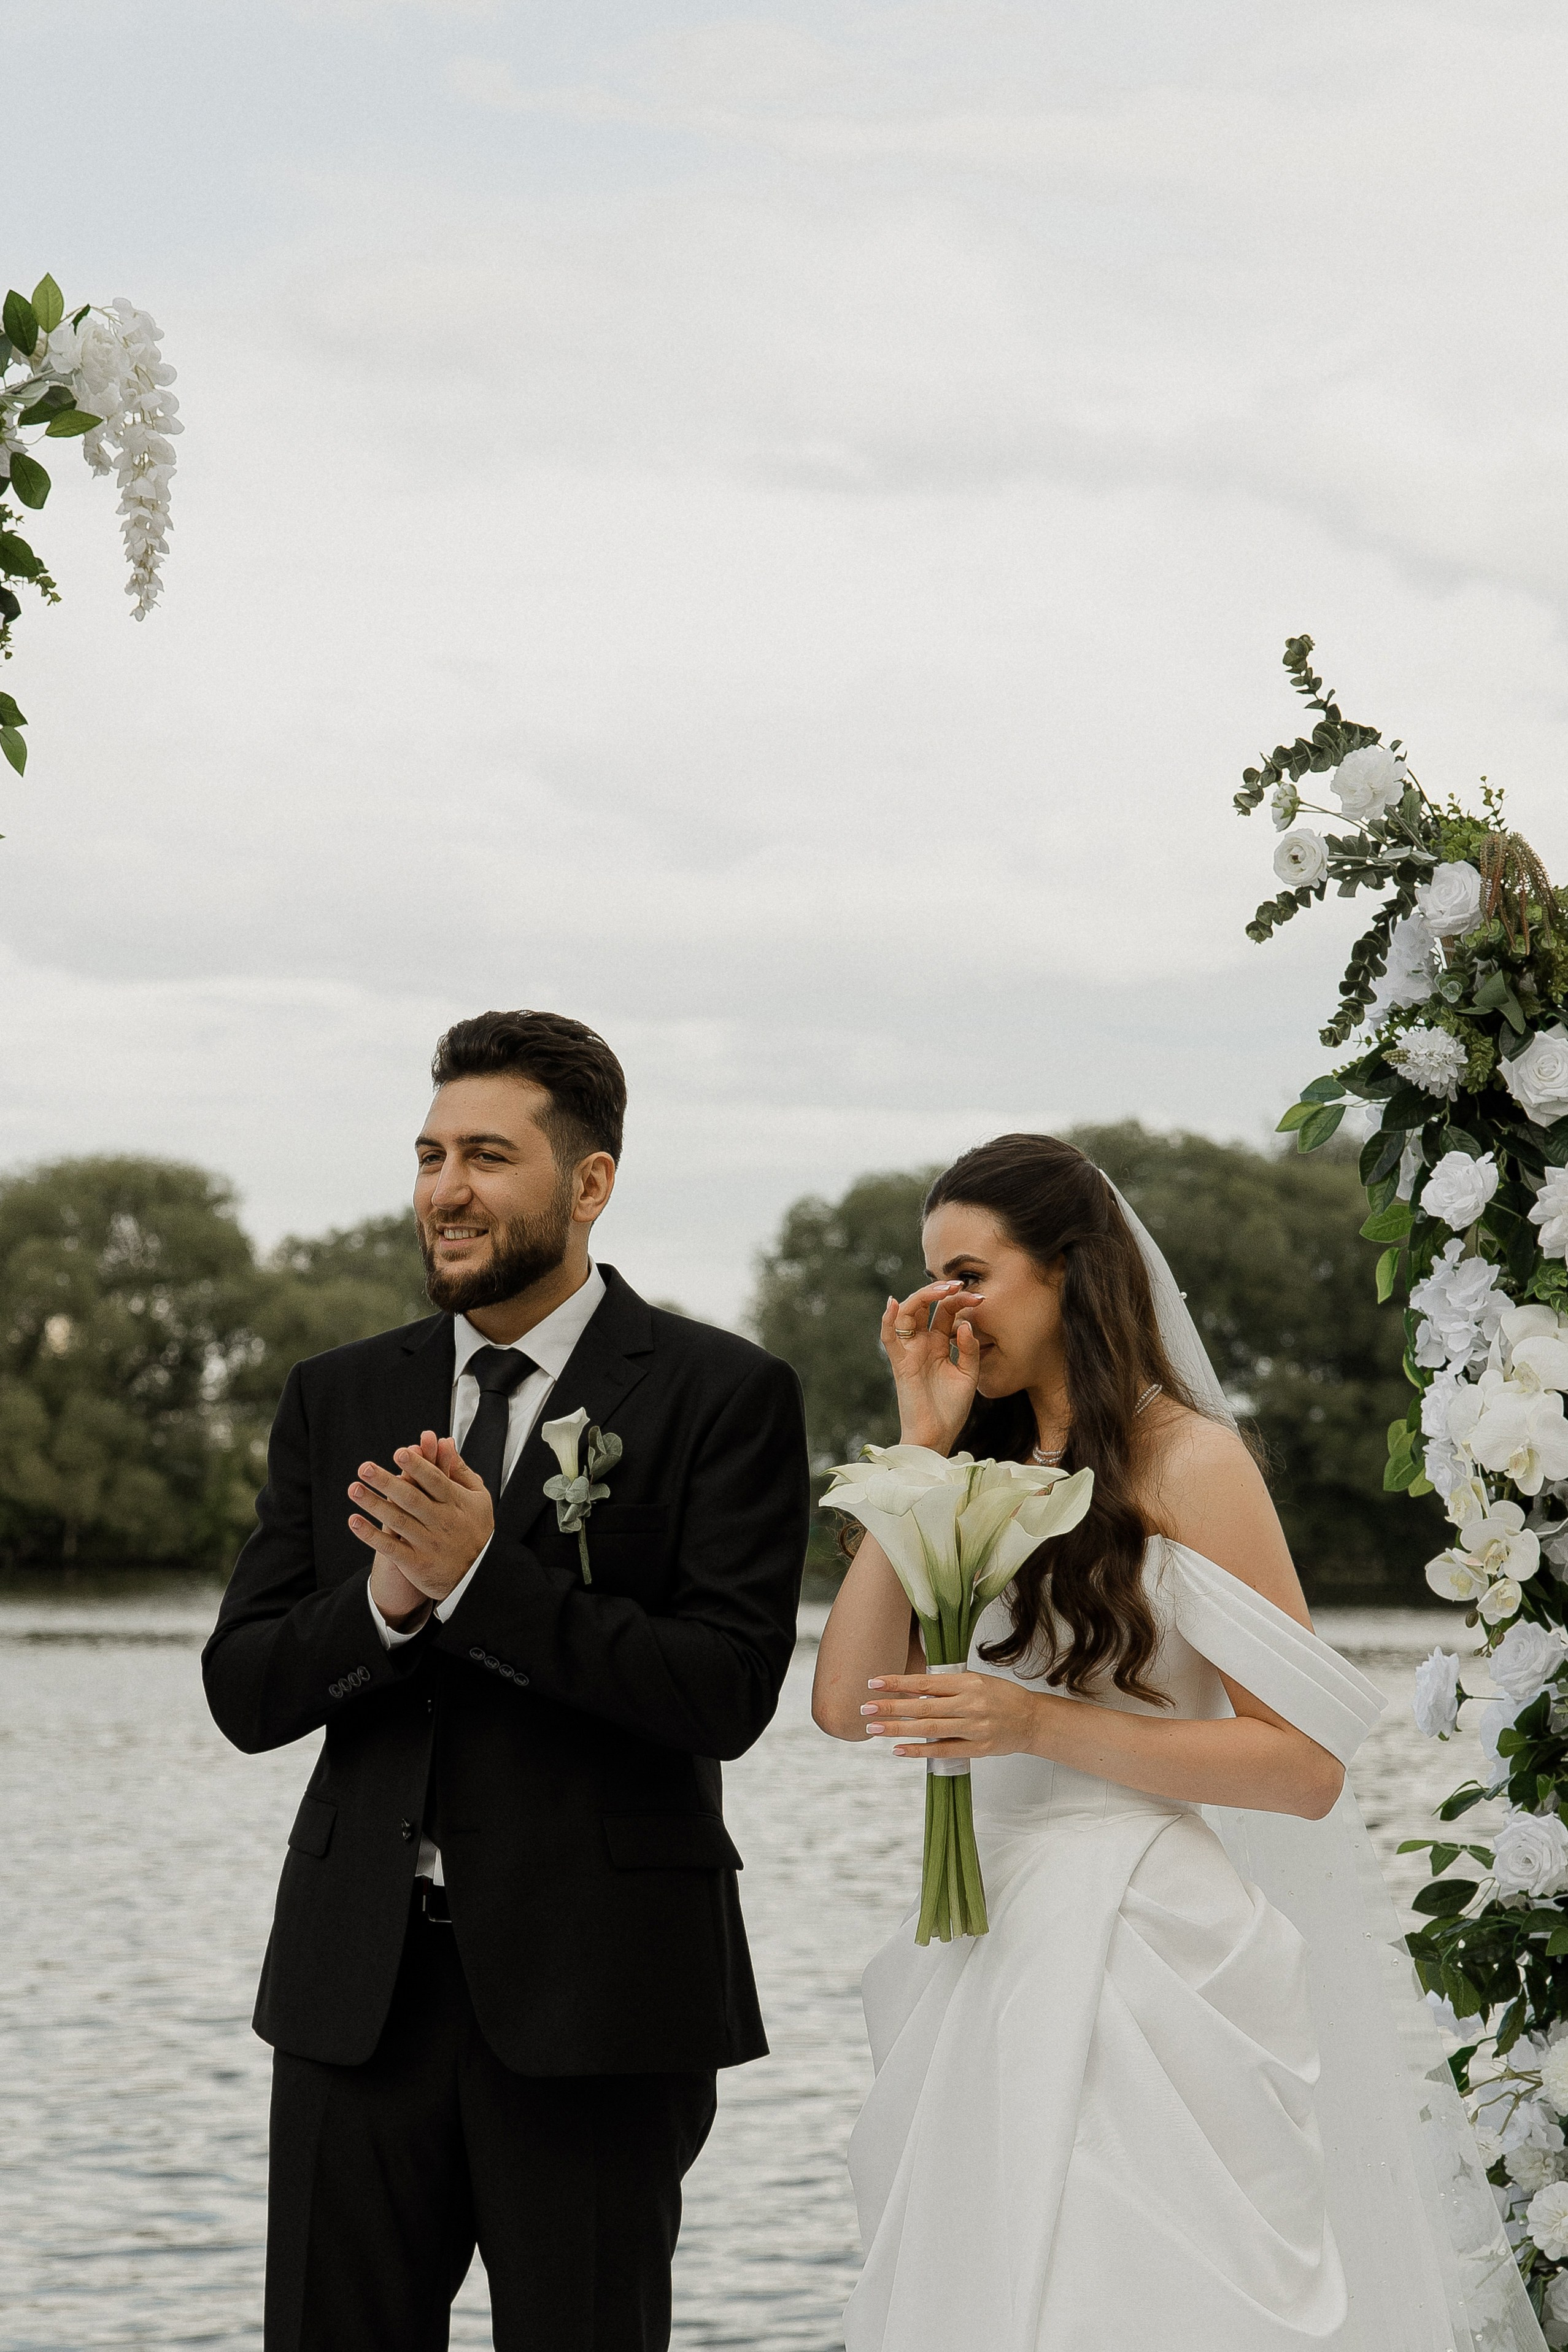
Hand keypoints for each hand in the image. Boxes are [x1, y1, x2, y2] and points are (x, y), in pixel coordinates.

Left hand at [350, 1428, 493, 1610]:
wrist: (477, 1574)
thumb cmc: (475, 1529)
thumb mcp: (478, 1497)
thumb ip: (460, 1470)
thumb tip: (446, 1443)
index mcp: (455, 1502)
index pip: (435, 1480)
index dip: (417, 1466)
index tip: (400, 1452)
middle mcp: (441, 1521)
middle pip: (411, 1498)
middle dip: (387, 1482)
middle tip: (366, 1468)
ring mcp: (427, 1542)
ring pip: (398, 1521)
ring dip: (374, 1504)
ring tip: (354, 1489)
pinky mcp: (415, 1561)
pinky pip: (390, 1547)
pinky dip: (371, 1535)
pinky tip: (355, 1521)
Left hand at [860, 1669, 1047, 1759]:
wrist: (1031, 1720)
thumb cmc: (1000, 1696)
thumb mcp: (976, 1681)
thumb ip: (947, 1685)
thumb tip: (911, 1689)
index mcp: (967, 1682)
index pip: (925, 1681)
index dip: (898, 1683)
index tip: (874, 1682)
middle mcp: (969, 1704)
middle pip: (923, 1706)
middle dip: (891, 1707)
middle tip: (865, 1707)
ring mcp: (973, 1727)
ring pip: (929, 1728)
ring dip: (899, 1729)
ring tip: (874, 1728)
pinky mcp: (977, 1748)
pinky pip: (943, 1750)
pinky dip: (919, 1751)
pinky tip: (899, 1749)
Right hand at [881, 1281, 984, 1453]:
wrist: (937, 1435)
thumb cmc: (951, 1408)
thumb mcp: (969, 1374)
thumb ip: (969, 1349)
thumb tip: (964, 1324)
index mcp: (939, 1344)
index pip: (946, 1312)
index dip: (961, 1301)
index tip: (981, 1298)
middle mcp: (923, 1343)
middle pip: (927, 1306)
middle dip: (942, 1292)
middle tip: (961, 1285)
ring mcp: (910, 1351)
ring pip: (908, 1314)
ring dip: (922, 1297)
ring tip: (940, 1289)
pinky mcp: (901, 1362)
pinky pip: (889, 1338)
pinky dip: (888, 1319)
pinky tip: (894, 1303)